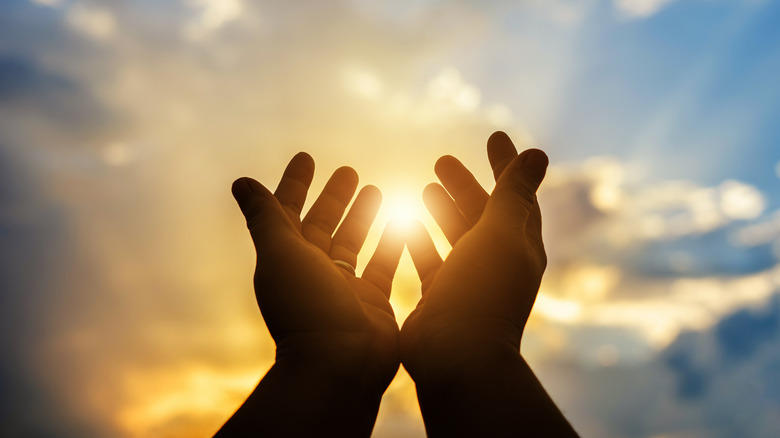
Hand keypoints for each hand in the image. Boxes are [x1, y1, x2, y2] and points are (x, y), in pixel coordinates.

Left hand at [217, 153, 403, 436]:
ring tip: (376, 189)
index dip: (295, 184)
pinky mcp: (373, 302)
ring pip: (354, 243)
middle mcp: (314, 272)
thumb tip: (241, 181)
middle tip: (349, 170)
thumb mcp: (280, 254)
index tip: (307, 157)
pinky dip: (392, 244)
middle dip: (334, 198)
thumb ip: (264, 217)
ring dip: (363, 217)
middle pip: (324, 225)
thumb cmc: (306, 306)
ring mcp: (344, 288)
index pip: (289, 212)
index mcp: (287, 259)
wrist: (340, 364)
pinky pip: (383, 266)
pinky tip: (404, 221)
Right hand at [400, 131, 547, 381]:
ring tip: (425, 186)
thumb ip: (514, 192)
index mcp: (520, 246)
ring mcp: (467, 282)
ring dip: (442, 210)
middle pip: (482, 214)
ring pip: (455, 236)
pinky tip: (403, 223)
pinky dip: (419, 240)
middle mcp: (496, 263)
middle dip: (465, 186)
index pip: (516, 196)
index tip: (494, 136)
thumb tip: (539, 153)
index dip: (507, 166)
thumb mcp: (501, 233)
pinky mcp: (440, 297)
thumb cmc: (482, 291)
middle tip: (441, 159)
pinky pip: (430, 261)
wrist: (456, 356)